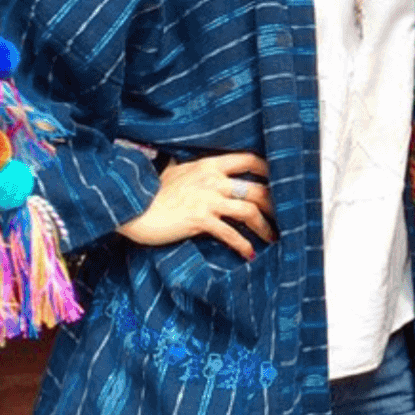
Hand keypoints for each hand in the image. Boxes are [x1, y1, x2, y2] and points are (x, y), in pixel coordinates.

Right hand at [118, 152, 274, 259]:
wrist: (130, 207)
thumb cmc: (150, 191)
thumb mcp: (174, 171)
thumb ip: (191, 169)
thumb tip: (186, 163)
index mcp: (210, 165)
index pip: (250, 160)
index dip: (269, 171)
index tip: (281, 183)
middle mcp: (213, 180)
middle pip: (257, 189)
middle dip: (276, 205)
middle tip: (284, 218)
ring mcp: (207, 199)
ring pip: (249, 211)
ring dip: (264, 226)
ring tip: (272, 238)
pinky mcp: (199, 219)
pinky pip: (229, 233)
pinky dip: (242, 244)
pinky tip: (249, 253)